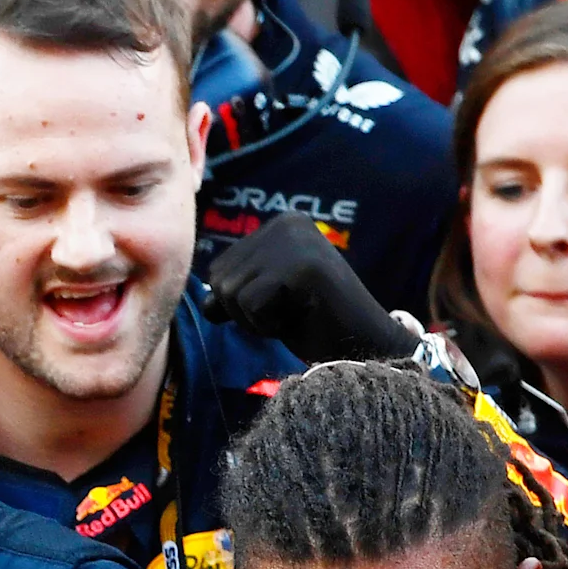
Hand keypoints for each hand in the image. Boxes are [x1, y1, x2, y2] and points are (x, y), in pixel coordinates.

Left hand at [196, 212, 416, 362]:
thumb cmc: (315, 325)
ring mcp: (296, 241)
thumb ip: (236, 292)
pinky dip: (268, 325)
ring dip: (257, 320)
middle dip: (245, 312)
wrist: (364, 346)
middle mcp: (287, 222)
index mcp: (281, 224)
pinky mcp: (302, 265)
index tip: (282, 304)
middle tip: (288, 313)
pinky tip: (300, 318)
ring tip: (295, 314)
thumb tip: (204, 300)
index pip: (220, 269)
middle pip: (220, 280)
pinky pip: (250, 304)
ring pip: (231, 293)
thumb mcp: (266, 302)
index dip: (241, 304)